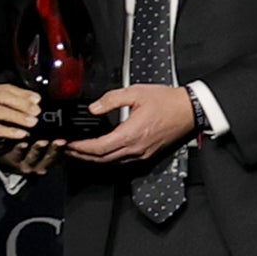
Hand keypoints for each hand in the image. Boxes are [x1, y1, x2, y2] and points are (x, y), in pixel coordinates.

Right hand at [0, 83, 41, 146]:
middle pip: (6, 97)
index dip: (22, 93)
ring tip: (32, 122)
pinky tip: (19, 134)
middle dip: (24, 104)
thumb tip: (9, 103)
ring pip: (2, 111)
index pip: (6, 88)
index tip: (36, 98)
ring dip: (19, 116)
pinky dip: (8, 130)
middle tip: (37, 110)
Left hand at [71, 82, 196, 165]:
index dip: (80, 148)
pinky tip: (101, 152)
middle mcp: (135, 148)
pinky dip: (107, 158)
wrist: (189, 111)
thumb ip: (112, 99)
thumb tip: (94, 108)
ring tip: (79, 152)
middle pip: (102, 159)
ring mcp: (141, 154)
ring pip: (111, 162)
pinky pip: (122, 161)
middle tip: (67, 150)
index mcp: (131, 134)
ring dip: (93, 158)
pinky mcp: (146, 154)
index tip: (68, 144)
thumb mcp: (136, 93)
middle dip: (81, 156)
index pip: (99, 148)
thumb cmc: (167, 101)